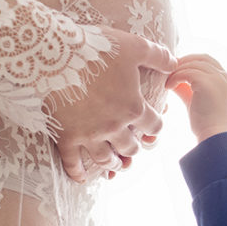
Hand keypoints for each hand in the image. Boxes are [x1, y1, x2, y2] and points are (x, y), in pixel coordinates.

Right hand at [51, 26, 175, 181]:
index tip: (153, 127)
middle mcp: (114, 126)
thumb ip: (157, 56)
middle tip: (134, 146)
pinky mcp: (66, 136)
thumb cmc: (96, 47)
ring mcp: (89, 134)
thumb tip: (174, 63)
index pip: (154, 126)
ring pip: (106, 159)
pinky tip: (82, 179)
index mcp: (133, 107)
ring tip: (116, 164)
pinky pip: (72, 162)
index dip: (156, 127)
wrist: (52, 53)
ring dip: (114, 163)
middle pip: (131, 147)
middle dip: (135, 148)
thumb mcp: (134, 46)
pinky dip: (78, 173)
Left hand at [166, 53, 226, 142]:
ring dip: (177, 70)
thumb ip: (186, 87)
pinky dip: (175, 77)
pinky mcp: (208, 84)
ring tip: (167, 82)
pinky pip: (187, 72)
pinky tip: (169, 88)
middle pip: (201, 57)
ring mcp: (218, 79)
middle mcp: (224, 77)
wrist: (214, 138)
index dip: (190, 61)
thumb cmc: (206, 124)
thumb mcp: (196, 100)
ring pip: (192, 63)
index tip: (175, 70)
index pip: (207, 60)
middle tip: (167, 71)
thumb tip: (171, 78)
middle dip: (183, 61)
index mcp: (225, 80)